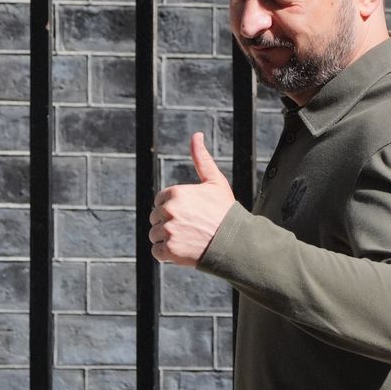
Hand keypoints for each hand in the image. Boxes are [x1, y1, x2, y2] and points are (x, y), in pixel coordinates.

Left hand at [148, 132, 236, 266]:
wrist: (236, 242)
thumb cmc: (225, 211)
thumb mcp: (214, 181)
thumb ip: (201, 158)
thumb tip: (196, 134)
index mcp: (175, 193)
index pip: (160, 202)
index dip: (174, 209)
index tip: (190, 215)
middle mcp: (169, 211)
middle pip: (155, 219)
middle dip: (169, 224)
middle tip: (191, 228)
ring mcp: (168, 231)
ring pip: (154, 236)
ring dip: (167, 239)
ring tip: (189, 239)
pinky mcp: (168, 251)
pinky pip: (157, 253)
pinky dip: (167, 255)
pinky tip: (184, 250)